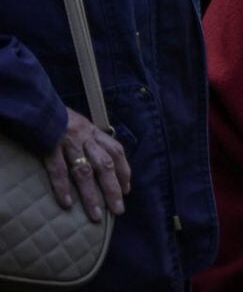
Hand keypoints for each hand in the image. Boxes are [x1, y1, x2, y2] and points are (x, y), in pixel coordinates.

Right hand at [42, 107, 129, 222]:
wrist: (37, 104)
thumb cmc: (59, 117)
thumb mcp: (80, 124)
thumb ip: (90, 139)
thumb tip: (99, 161)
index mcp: (95, 132)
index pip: (117, 152)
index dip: (124, 171)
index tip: (127, 190)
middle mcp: (86, 137)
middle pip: (105, 165)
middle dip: (113, 189)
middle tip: (118, 210)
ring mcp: (68, 143)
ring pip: (84, 171)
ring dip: (91, 195)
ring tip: (96, 215)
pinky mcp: (50, 147)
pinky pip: (58, 170)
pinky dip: (63, 187)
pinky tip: (67, 204)